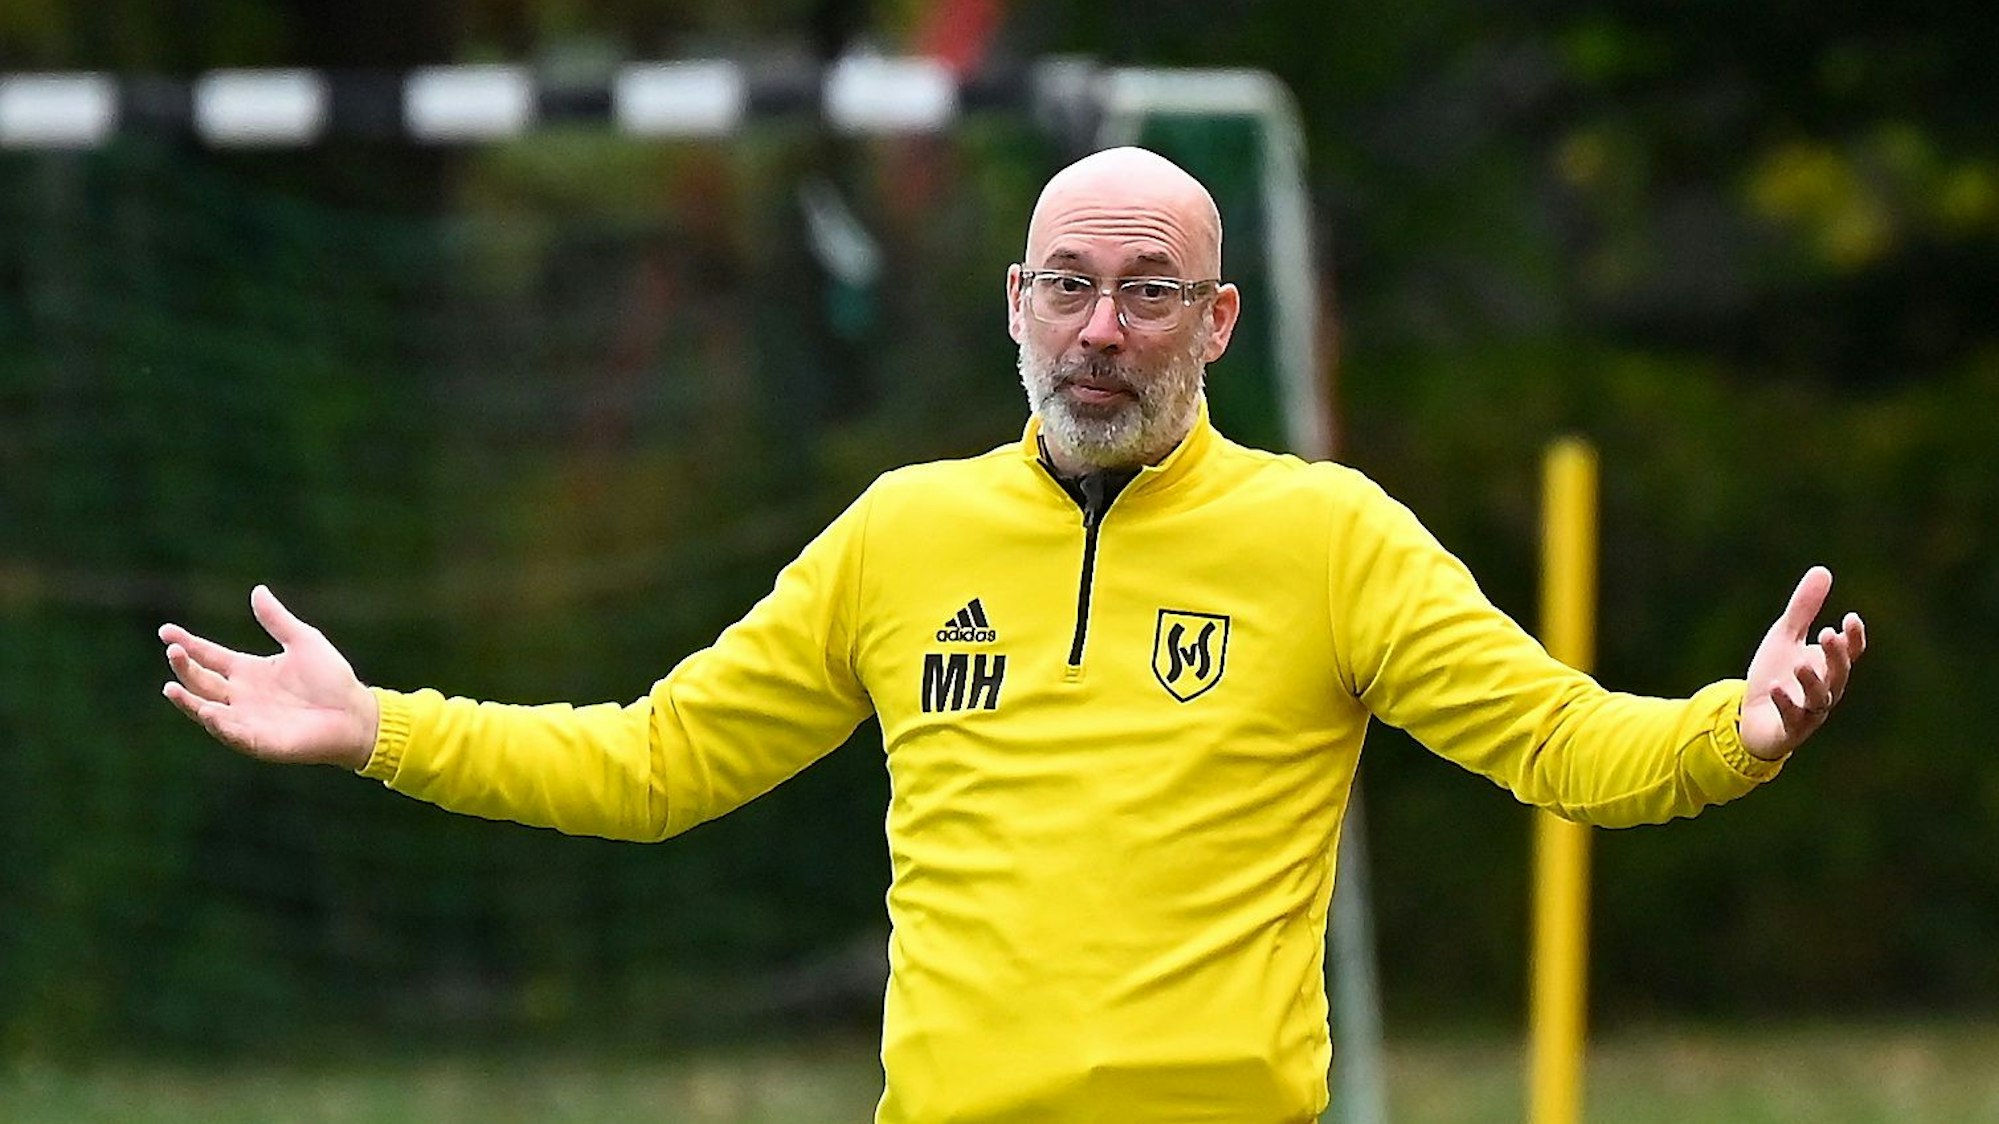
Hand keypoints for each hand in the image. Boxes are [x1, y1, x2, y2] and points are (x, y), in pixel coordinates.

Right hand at [159, 585, 378, 769]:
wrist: (356, 713)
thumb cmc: (331, 679)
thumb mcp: (303, 641)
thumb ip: (277, 620)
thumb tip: (257, 590)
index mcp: (248, 671)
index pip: (209, 656)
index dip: (188, 644)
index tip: (166, 632)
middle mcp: (241, 696)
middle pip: (202, 682)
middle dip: (185, 668)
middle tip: (173, 650)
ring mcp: (248, 720)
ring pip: (208, 711)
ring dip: (190, 701)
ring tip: (172, 688)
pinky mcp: (260, 741)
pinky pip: (234, 735)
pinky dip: (220, 725)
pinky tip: (209, 712)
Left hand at [1740, 566, 1866, 760]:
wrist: (1752, 716)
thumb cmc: (1777, 673)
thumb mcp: (1786, 636)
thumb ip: (1803, 608)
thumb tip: (1823, 570)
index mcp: (1829, 667)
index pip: (1851, 652)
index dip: (1854, 637)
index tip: (1849, 618)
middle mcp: (1826, 689)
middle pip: (1839, 673)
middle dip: (1835, 655)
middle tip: (1827, 634)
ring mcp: (1809, 711)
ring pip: (1820, 698)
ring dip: (1813, 681)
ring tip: (1801, 662)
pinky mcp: (1789, 729)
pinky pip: (1792, 718)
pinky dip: (1785, 703)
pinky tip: (1775, 688)